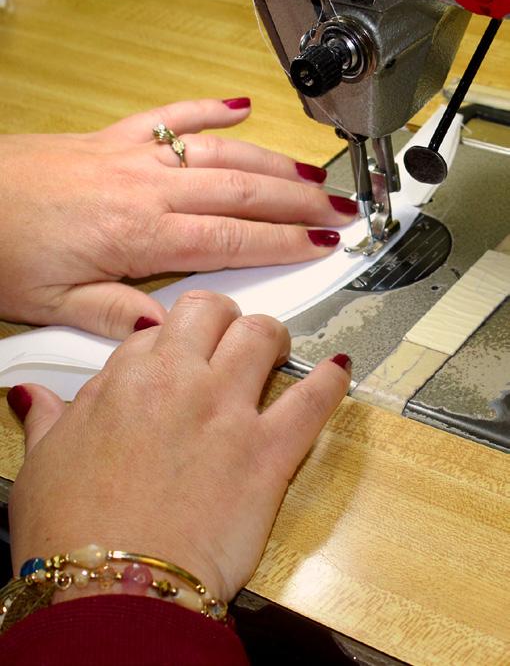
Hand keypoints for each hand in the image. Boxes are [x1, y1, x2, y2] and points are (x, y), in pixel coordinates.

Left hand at [0, 98, 355, 337]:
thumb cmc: (1, 250)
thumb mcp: (54, 304)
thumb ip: (118, 316)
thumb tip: (171, 329)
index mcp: (139, 235)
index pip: (232, 238)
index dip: (285, 242)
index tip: (322, 244)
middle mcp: (146, 188)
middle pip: (241, 192)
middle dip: (299, 201)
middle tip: (341, 208)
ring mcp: (134, 156)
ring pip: (221, 153)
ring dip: (273, 163)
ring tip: (314, 172)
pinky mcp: (115, 138)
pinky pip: (172, 114)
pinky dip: (209, 108)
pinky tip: (240, 107)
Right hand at [8, 290, 350, 600]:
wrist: (113, 588)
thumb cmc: (73, 531)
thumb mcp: (43, 463)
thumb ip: (48, 418)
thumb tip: (32, 397)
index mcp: (126, 378)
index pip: (158, 329)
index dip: (171, 340)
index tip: (178, 355)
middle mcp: (180, 381)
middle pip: (214, 311)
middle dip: (224, 317)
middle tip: (229, 336)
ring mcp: (227, 413)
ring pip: (262, 335)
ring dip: (273, 336)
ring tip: (277, 349)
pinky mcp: (266, 454)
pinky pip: (311, 401)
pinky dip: (331, 381)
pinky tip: (339, 371)